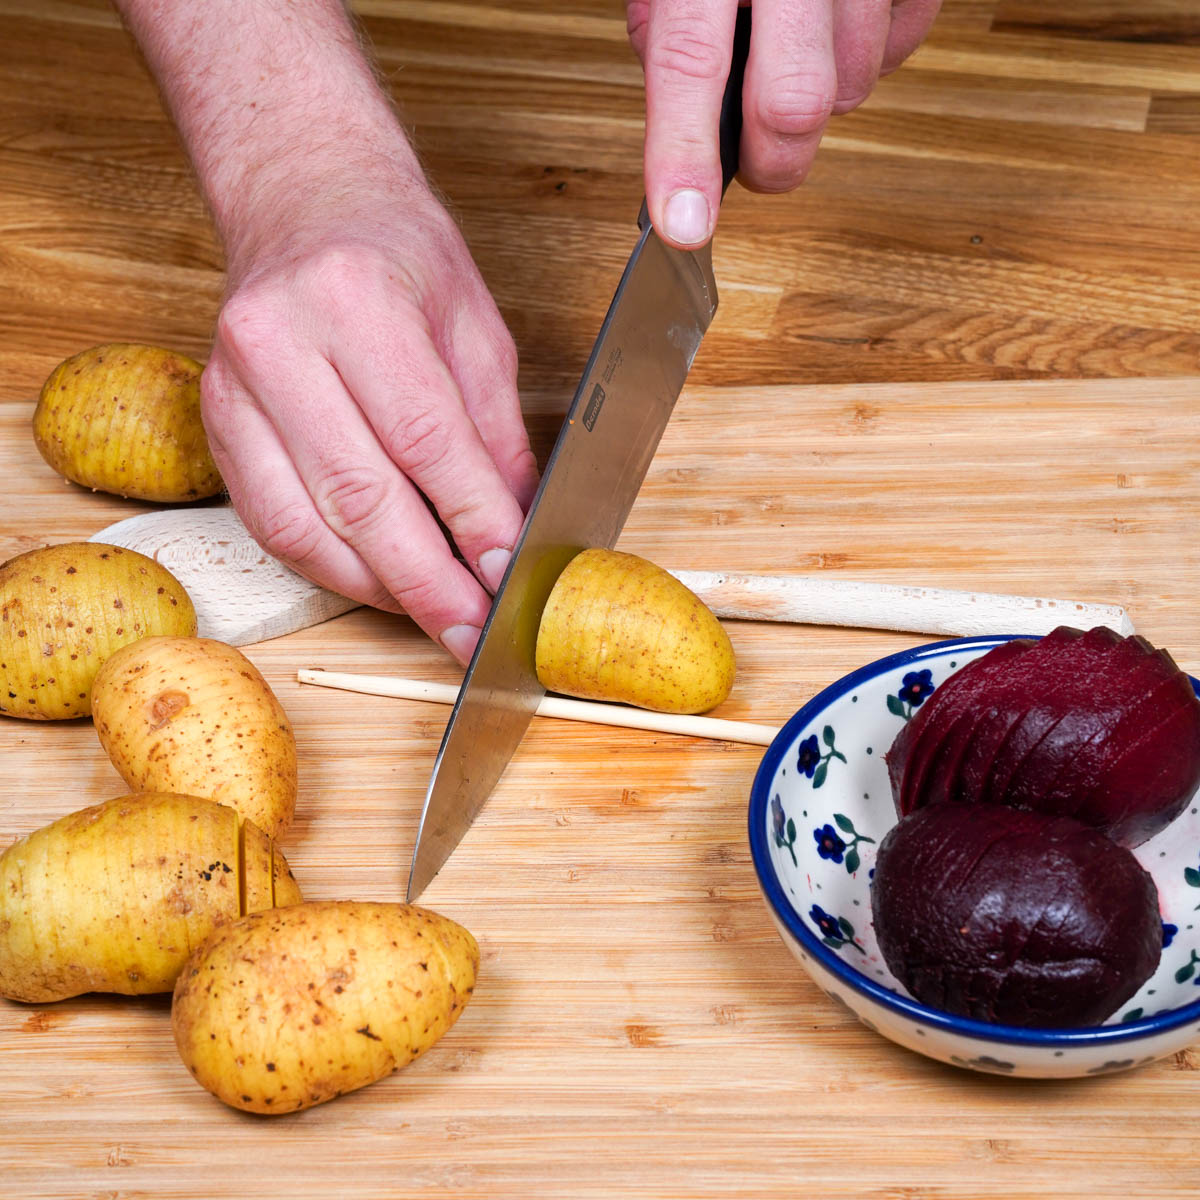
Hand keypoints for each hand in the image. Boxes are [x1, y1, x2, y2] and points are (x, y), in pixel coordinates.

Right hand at [202, 186, 538, 664]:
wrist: (301, 201)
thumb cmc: (396, 253)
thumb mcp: (475, 325)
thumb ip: (495, 430)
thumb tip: (517, 526)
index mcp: (355, 300)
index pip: (425, 439)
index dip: (472, 520)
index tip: (510, 573)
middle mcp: (279, 343)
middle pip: (361, 496)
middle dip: (428, 581)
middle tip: (475, 632)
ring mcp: (232, 387)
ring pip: (306, 525)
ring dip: (380, 589)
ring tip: (438, 618)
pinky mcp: (215, 422)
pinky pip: (270, 523)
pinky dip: (331, 568)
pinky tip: (381, 585)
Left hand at [627, 0, 942, 246]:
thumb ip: (667, 19)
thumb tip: (682, 108)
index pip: (690, 61)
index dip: (683, 153)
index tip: (683, 227)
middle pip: (795, 104)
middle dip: (773, 161)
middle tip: (754, 163)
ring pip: (856, 86)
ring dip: (825, 95)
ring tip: (799, 40)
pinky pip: (904, 46)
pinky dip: (871, 53)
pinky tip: (843, 16)